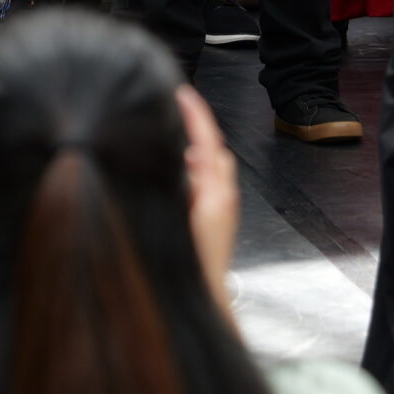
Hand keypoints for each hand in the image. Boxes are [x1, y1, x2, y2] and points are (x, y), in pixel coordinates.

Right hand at [179, 86, 239, 316]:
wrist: (203, 298)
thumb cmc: (191, 263)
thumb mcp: (181, 219)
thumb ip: (185, 186)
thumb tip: (188, 157)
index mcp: (215, 192)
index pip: (207, 142)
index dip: (196, 116)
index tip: (183, 94)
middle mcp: (223, 196)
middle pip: (214, 150)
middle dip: (197, 129)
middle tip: (174, 110)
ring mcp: (221, 208)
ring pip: (210, 167)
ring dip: (195, 150)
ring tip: (171, 138)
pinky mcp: (214, 219)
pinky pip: (206, 183)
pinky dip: (194, 171)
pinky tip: (177, 174)